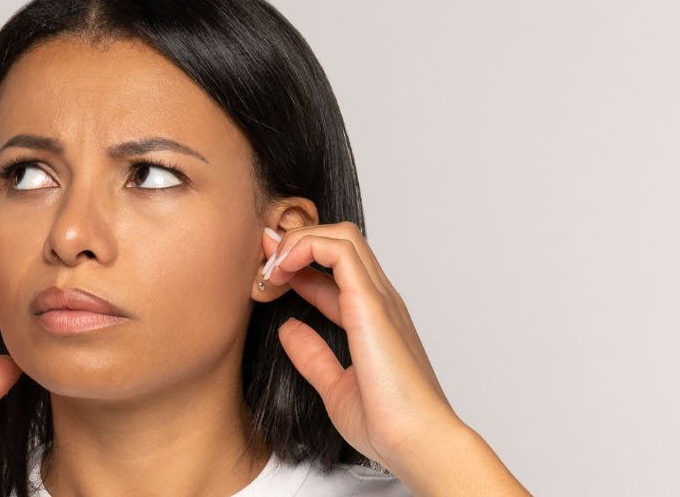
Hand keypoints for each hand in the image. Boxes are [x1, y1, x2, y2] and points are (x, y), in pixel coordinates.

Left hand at [259, 222, 523, 492]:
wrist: (416, 443)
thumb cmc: (387, 423)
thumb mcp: (334, 386)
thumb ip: (312, 356)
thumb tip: (288, 328)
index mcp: (372, 319)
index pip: (334, 270)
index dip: (296, 265)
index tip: (265, 278)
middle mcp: (378, 301)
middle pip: (339, 240)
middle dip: (294, 242)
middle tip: (263, 266)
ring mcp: (378, 299)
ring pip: (341, 236)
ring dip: (297, 241)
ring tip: (270, 269)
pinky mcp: (371, 304)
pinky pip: (338, 251)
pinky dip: (305, 247)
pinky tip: (282, 270)